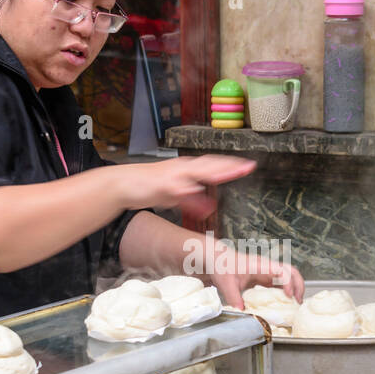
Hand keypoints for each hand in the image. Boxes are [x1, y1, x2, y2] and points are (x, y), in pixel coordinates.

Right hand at [114, 156, 255, 215]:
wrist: (125, 184)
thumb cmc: (150, 187)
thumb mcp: (176, 196)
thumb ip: (194, 202)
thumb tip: (210, 208)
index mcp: (188, 169)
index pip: (214, 165)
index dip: (231, 165)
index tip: (248, 166)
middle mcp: (183, 168)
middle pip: (211, 164)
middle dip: (230, 166)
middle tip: (248, 167)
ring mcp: (173, 174)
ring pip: (198, 170)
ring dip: (215, 171)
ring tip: (232, 172)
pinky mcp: (163, 184)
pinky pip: (179, 186)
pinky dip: (190, 188)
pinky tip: (200, 188)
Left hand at [203, 241, 304, 309]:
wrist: (218, 260)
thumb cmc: (223, 266)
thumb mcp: (226, 283)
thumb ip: (234, 297)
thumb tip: (241, 311)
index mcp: (261, 265)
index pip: (282, 270)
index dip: (288, 282)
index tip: (288, 295)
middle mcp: (267, 267)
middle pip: (292, 272)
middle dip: (299, 285)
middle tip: (298, 301)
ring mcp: (267, 273)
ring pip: (288, 278)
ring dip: (294, 290)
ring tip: (295, 305)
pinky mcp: (265, 279)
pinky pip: (280, 285)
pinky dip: (286, 293)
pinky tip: (284, 304)